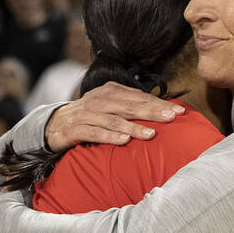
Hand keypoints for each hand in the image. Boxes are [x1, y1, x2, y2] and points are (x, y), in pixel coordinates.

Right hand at [43, 81, 185, 151]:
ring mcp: (86, 114)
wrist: (54, 124)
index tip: (179, 111)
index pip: (139, 97)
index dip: (159, 103)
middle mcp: (99, 100)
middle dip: (152, 112)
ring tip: (151, 134)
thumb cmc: (90, 117)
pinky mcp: (75, 129)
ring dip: (133, 127)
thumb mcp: (110, 107)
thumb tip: (162, 112)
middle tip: (171, 118)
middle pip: (129, 105)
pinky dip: (109, 136)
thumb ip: (131, 107)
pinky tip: (123, 141)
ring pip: (113, 119)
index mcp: (111, 91)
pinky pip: (94, 133)